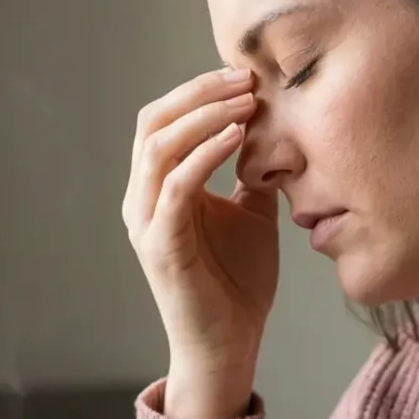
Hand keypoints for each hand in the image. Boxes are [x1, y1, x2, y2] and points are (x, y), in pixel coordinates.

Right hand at [122, 69, 279, 418]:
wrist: (231, 343)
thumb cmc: (237, 283)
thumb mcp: (252, 213)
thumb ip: (252, 174)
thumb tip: (277, 133)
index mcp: (157, 188)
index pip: (163, 120)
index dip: (199, 91)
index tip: (247, 75)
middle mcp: (141, 200)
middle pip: (153, 122)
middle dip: (199, 93)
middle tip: (245, 78)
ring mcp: (146, 223)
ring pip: (158, 147)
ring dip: (203, 117)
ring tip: (245, 102)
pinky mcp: (160, 247)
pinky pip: (177, 187)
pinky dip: (205, 155)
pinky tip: (238, 138)